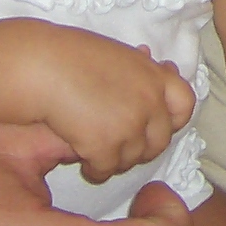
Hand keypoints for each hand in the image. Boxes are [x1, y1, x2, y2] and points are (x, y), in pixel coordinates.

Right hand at [28, 27, 197, 182]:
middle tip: (116, 144)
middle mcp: (149, 101)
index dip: (171, 119)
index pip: (185, 104)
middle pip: (159, 141)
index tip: (152, 123)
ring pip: (131, 159)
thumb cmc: (71, 55)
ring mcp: (130, 125)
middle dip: (139, 147)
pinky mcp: (106, 145)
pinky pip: (107, 169)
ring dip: (114, 159)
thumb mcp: (118, 55)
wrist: (40, 66)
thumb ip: (143, 70)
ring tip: (94, 149)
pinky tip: (81, 159)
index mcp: (153, 75)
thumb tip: (166, 70)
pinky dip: (95, 169)